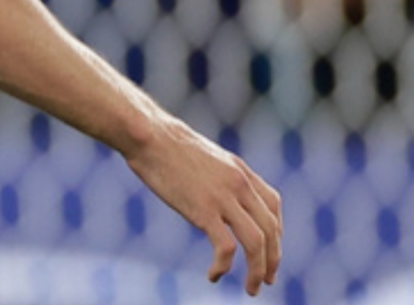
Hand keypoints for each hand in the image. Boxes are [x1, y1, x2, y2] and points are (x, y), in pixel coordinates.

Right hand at [124, 113, 282, 294]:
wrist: (147, 134)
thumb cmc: (162, 142)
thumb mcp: (201, 154)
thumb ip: (215, 174)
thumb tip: (208, 187)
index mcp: (240, 170)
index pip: (273, 206)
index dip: (275, 232)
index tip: (267, 249)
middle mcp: (239, 185)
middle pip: (271, 230)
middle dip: (272, 260)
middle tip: (266, 279)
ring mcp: (223, 198)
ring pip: (256, 243)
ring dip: (257, 271)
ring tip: (250, 288)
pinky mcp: (204, 210)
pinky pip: (226, 247)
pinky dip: (224, 266)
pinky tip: (213, 274)